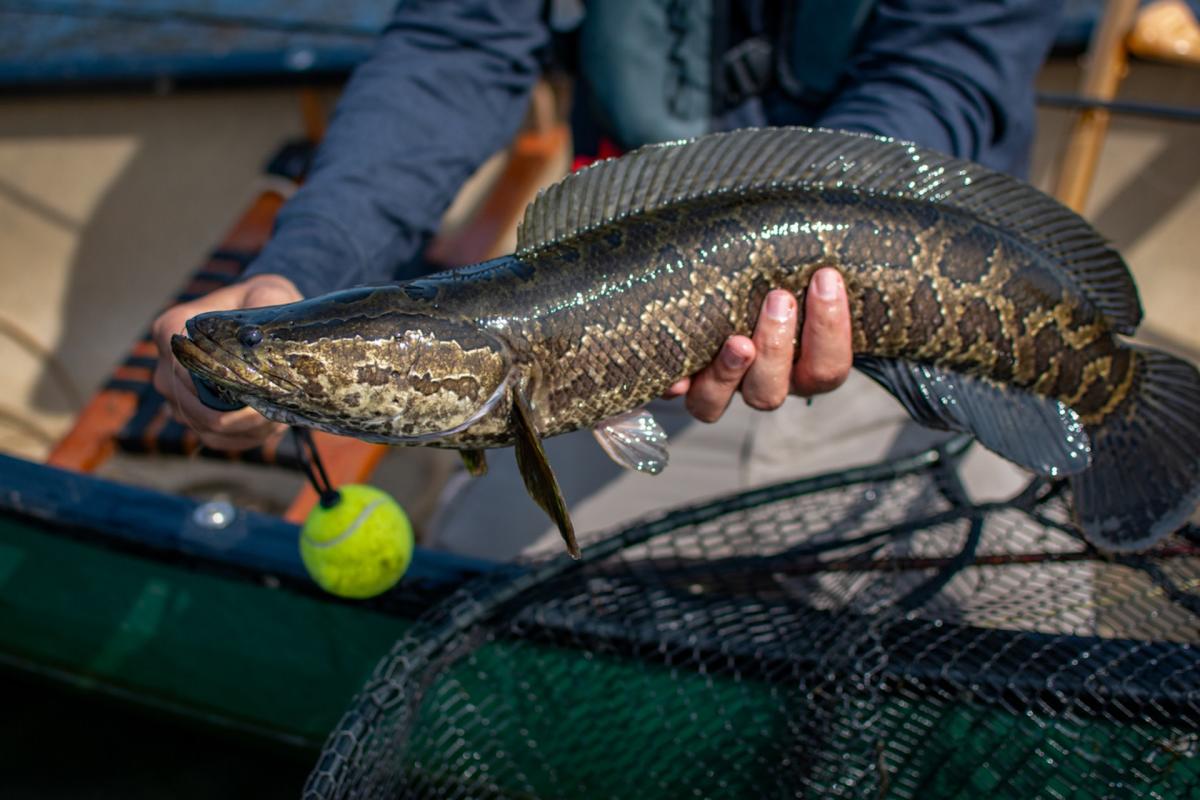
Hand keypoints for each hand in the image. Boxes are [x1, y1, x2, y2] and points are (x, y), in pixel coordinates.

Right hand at [151, 273, 302, 450]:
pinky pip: (214, 440)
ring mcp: (176, 395)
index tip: (257, 390)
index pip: (181, 367)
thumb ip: (266, 304)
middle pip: (192, 407)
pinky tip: (269, 427)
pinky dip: (243, 439)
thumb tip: (260, 337)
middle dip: (237, 417)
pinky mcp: (194, 416)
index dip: (218, 386)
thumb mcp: (268, 294)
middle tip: (275, 412)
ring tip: (278, 418)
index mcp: (172, 329)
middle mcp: (165, 366)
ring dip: (244, 430)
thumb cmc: (260, 303)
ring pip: (204, 428)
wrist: (260, 320)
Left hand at [665, 267, 851, 421]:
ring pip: (720, 403)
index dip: (830, 329)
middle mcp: (759, 382)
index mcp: (800, 364)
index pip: (827, 367)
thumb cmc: (772, 272)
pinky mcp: (682, 380)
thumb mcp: (797, 266)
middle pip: (771, 392)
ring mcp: (717, 386)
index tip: (825, 277)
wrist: (709, 280)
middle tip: (779, 298)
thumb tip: (853, 225)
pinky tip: (678, 374)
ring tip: (736, 339)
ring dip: (730, 371)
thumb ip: (817, 262)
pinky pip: (676, 396)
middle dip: (777, 345)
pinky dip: (676, 385)